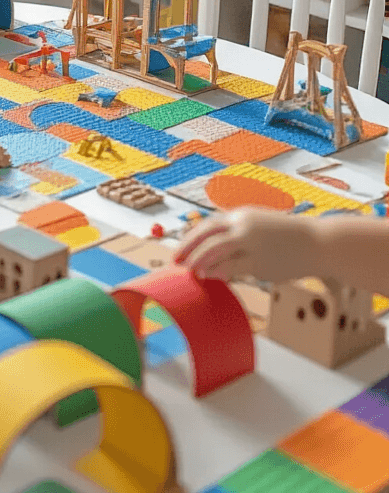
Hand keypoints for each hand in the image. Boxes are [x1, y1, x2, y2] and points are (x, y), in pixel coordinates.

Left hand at [174, 209, 318, 284]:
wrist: (317, 242)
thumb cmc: (287, 236)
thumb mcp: (260, 225)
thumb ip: (238, 232)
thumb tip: (214, 247)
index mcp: (242, 215)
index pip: (208, 225)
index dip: (190, 238)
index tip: (179, 249)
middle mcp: (244, 226)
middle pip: (207, 236)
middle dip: (188, 250)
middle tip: (176, 263)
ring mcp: (252, 244)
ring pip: (216, 251)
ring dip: (200, 262)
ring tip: (192, 272)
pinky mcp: (260, 262)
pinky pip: (232, 268)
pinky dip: (218, 272)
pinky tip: (212, 278)